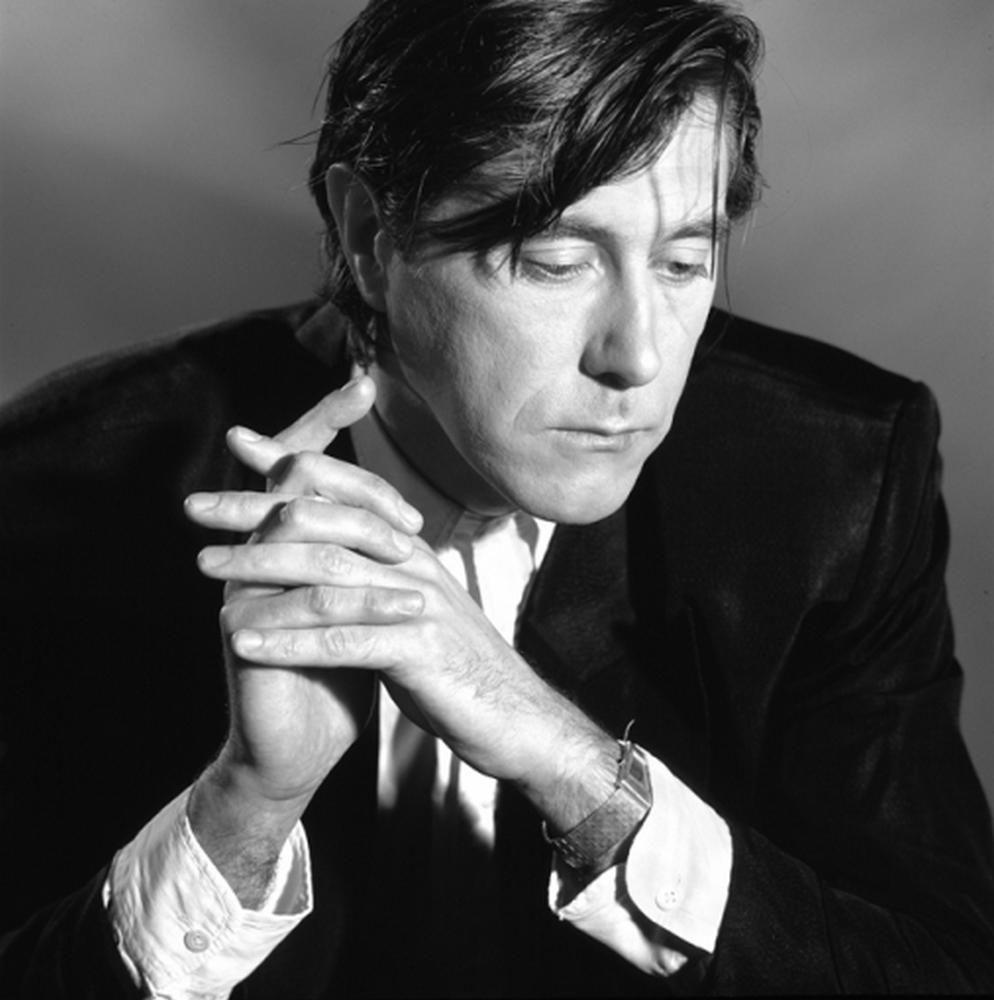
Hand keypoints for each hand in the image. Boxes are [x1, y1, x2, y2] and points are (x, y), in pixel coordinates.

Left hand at [194, 433, 617, 826]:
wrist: (514, 717)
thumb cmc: (454, 665)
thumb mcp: (412, 606)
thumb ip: (377, 573)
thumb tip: (334, 546)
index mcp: (411, 552)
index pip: (348, 493)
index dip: (295, 467)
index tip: (240, 446)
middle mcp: (414, 565)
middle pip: (328, 524)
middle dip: (257, 511)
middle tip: (196, 508)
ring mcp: (419, 605)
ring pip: (330, 576)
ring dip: (261, 570)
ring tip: (205, 566)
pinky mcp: (420, 651)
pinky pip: (345, 640)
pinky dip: (290, 640)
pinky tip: (243, 641)